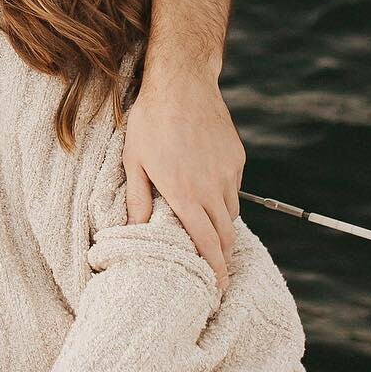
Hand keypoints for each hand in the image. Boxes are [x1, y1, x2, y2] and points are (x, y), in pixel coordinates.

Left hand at [123, 72, 242, 290]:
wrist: (182, 83)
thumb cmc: (150, 121)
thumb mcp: (134, 161)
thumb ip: (136, 198)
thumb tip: (134, 229)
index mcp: (185, 194)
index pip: (206, 243)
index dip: (214, 269)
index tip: (218, 288)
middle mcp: (212, 187)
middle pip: (225, 234)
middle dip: (223, 257)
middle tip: (216, 272)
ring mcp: (228, 172)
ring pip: (231, 211)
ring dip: (221, 227)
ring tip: (208, 234)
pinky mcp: (237, 157)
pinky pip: (233, 188)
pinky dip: (224, 198)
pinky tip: (208, 193)